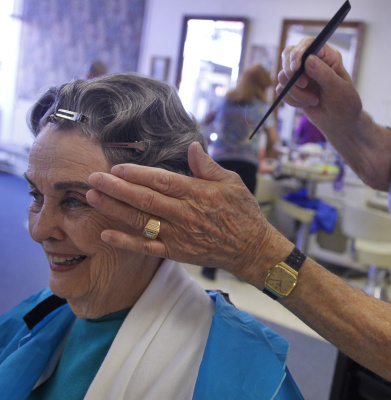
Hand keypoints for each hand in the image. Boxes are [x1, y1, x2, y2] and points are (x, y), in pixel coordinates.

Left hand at [86, 142, 291, 285]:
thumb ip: (208, 166)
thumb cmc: (243, 213)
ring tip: (92, 198)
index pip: (161, 181)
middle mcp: (184, 214)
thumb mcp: (232, 182)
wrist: (251, 248)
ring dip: (114, 210)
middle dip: (116, 189)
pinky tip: (106, 234)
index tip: (116, 168)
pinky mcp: (176, 252)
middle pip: (144, 199)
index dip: (136, 174)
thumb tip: (191, 147)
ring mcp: (178, 235)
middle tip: (92, 178)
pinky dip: (125, 242)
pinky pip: (147, 247)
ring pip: (140, 221)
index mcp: (197, 193)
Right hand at [278, 37, 362, 133]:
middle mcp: (311, 61)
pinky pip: (281, 90)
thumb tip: (308, 60)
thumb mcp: (338, 89)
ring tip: (314, 101)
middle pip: (288, 55)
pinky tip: (307, 104)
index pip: (307, 44)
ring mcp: (301, 74)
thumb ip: (324, 74)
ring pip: (283, 76)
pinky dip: (292, 100)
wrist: (339, 122)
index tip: (296, 68)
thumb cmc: (344, 103)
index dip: (298, 53)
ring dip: (296, 92)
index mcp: (326, 56)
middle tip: (304, 85)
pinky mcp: (293, 88)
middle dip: (292, 73)